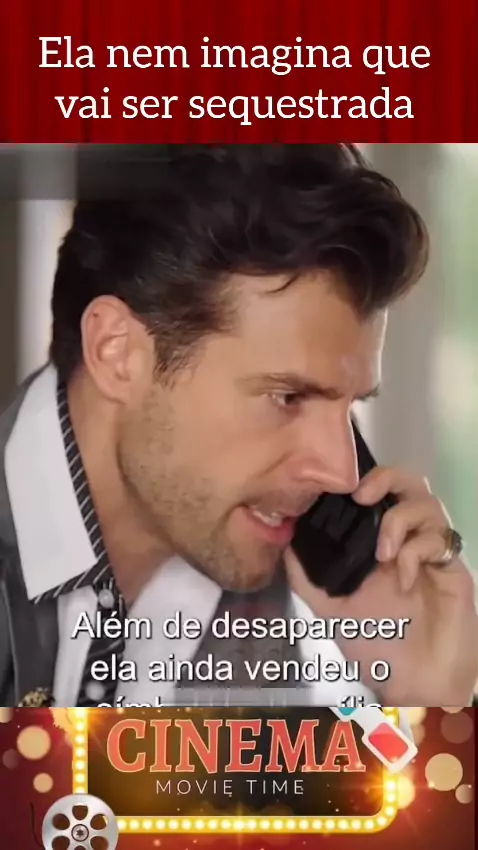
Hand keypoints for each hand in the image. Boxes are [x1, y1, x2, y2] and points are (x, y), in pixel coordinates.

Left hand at [285, 467, 477, 705]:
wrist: (414, 685)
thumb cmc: (377, 646)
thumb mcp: (330, 610)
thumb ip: (306, 577)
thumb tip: (283, 541)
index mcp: (378, 542)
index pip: (378, 491)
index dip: (361, 478)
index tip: (336, 486)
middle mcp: (407, 539)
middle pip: (408, 482)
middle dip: (385, 478)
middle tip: (361, 496)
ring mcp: (432, 552)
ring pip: (428, 503)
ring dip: (399, 519)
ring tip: (382, 552)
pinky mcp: (453, 568)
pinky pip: (440, 540)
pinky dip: (418, 552)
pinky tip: (404, 579)